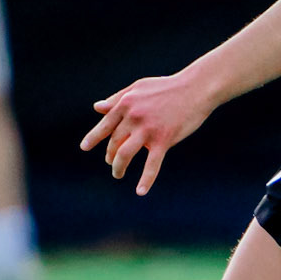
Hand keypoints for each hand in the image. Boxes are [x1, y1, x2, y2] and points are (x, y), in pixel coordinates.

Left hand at [80, 70, 213, 195]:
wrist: (196, 88)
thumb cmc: (167, 88)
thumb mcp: (139, 88)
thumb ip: (118, 98)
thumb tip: (97, 107)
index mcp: (126, 103)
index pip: (105, 125)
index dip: (93, 138)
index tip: (84, 148)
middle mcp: (133, 117)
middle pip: (114, 142)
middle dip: (110, 155)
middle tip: (111, 162)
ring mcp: (148, 129)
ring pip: (125, 154)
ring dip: (118, 167)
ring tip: (117, 174)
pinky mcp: (164, 140)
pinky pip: (152, 164)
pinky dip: (146, 180)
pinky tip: (140, 192)